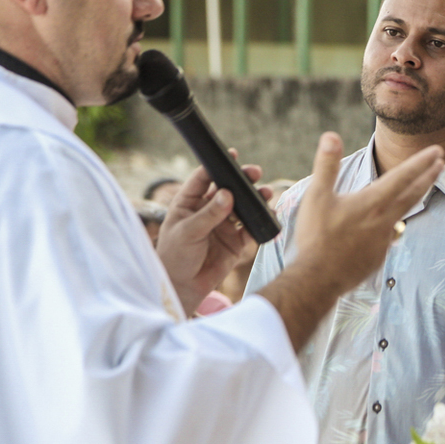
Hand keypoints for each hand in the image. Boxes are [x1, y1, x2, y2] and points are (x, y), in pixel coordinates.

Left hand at [156, 154, 271, 314]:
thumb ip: (208, 214)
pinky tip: (269, 216)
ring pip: (243, 207)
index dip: (218, 166)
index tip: (232, 156)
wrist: (184, 287)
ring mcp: (223, 225)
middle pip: (228, 189)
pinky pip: (251, 229)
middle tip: (255, 173)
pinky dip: (260, 222)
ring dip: (255, 199)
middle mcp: (208, 210)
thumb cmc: (175, 256)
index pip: (204, 178)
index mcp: (190, 203)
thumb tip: (228, 195)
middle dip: (242, 180)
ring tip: (266, 193)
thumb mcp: (187, 232)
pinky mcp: (236, 241)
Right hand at [259, 132, 442, 349]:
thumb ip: (327, 165)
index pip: (402, 177)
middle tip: (442, 163)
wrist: (317, 279)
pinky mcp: (378, 257)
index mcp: (371, 203)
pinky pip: (388, 236)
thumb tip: (331, 135)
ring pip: (403, 214)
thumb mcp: (317, 196)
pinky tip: (384, 225)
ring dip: (414, 198)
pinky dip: (390, 225)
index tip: (438, 150)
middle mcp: (384, 221)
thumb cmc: (316, 237)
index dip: (421, 162)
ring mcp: (384, 241)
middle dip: (428, 177)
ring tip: (420, 188)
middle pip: (412, 195)